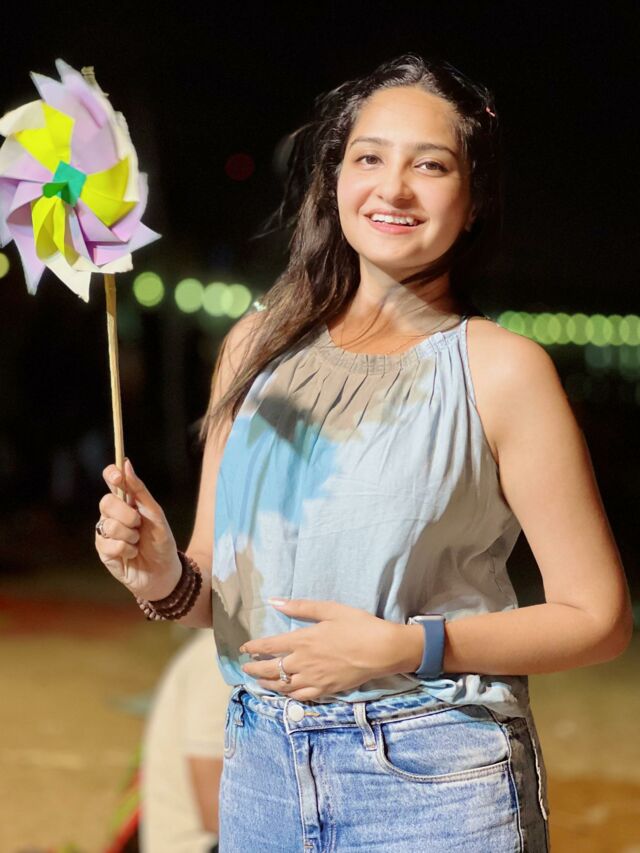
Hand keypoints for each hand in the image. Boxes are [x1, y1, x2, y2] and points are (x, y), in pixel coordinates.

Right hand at [95, 458, 180, 599]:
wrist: (164, 572)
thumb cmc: (161, 541)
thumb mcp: (155, 514)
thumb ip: (139, 490)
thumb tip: (126, 463)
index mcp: (126, 501)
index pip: (111, 479)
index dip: (111, 475)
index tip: (118, 477)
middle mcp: (113, 514)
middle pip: (106, 502)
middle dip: (127, 514)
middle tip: (138, 524)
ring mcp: (106, 532)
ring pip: (109, 525)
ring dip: (130, 535)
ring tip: (137, 542)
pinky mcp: (103, 551)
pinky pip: (110, 544)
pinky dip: (126, 549)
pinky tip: (132, 554)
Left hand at [239, 598, 404, 700]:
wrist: (382, 650)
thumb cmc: (358, 625)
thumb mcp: (330, 609)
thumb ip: (300, 607)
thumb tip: (274, 601)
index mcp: (302, 640)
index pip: (269, 646)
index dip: (253, 647)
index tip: (244, 648)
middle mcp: (303, 662)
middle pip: (270, 669)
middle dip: (254, 669)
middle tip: (245, 668)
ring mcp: (314, 679)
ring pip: (282, 686)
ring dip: (267, 684)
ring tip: (260, 681)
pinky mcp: (325, 690)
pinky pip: (300, 697)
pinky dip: (287, 695)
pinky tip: (285, 692)